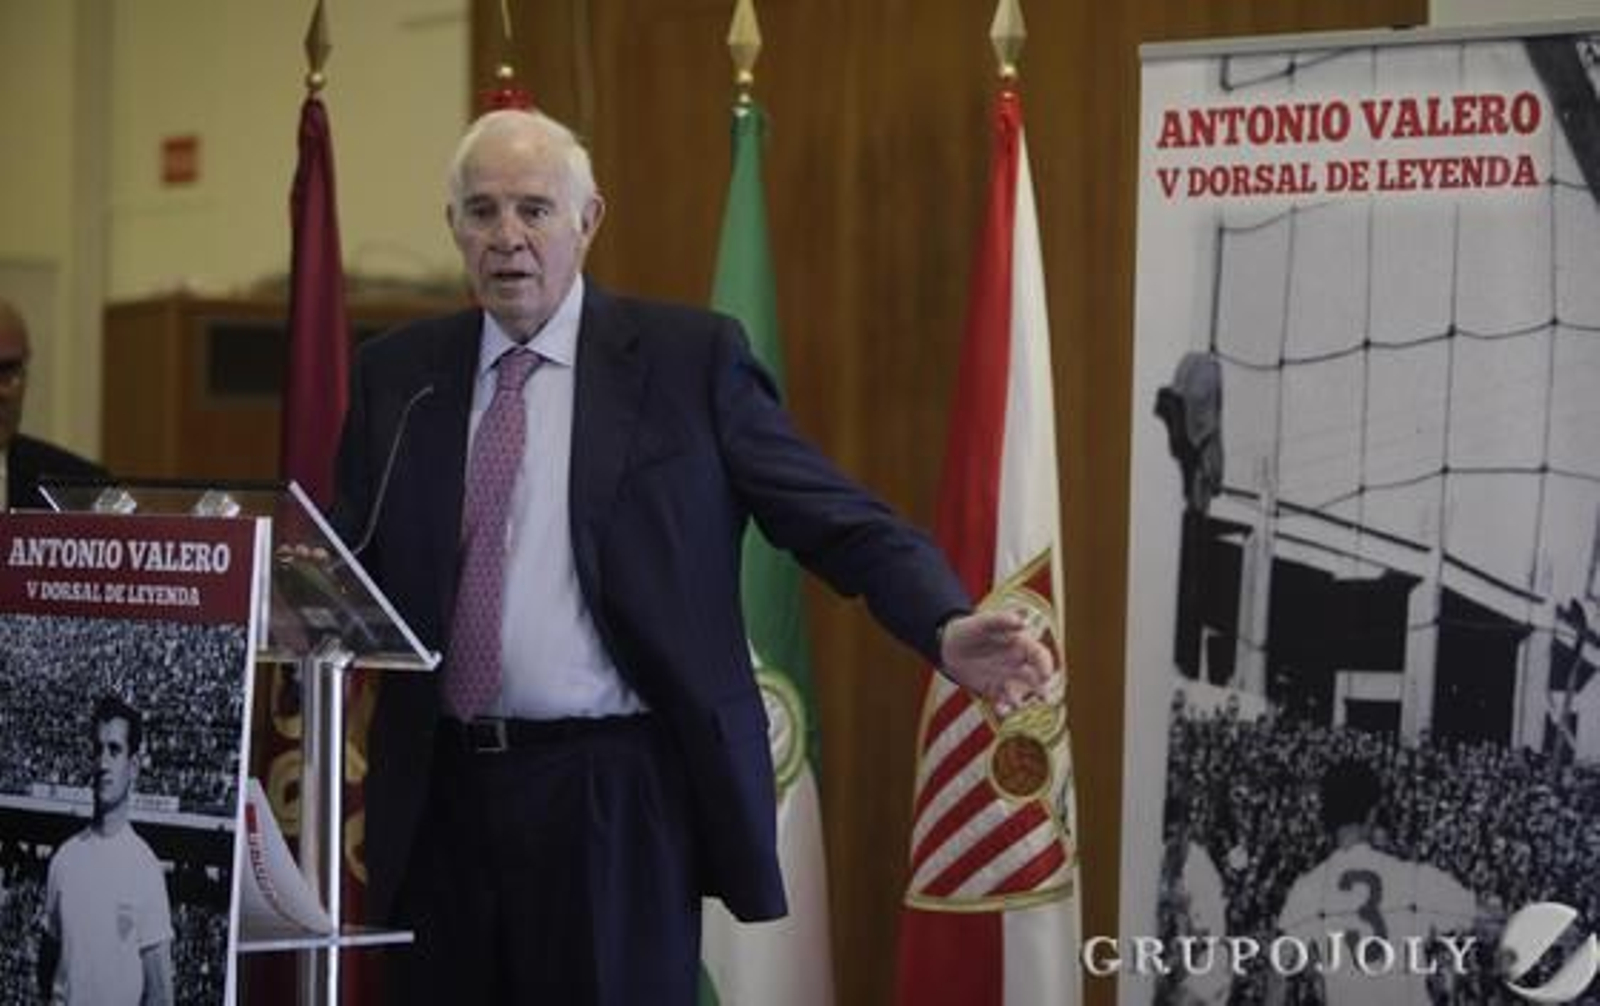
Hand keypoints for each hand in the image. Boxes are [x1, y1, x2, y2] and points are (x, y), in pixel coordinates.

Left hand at [938, 609, 1056, 716]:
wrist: (950, 645)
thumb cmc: (970, 629)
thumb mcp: (983, 622)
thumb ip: (1001, 620)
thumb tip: (1022, 622)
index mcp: (1021, 645)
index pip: (1039, 655)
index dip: (1045, 664)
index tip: (1046, 675)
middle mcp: (1017, 663)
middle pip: (1035, 677)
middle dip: (1042, 688)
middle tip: (1044, 697)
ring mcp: (1006, 678)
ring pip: (1020, 692)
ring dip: (1022, 700)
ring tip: (1017, 704)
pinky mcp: (994, 691)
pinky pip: (1002, 702)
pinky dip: (1004, 708)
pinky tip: (1001, 711)